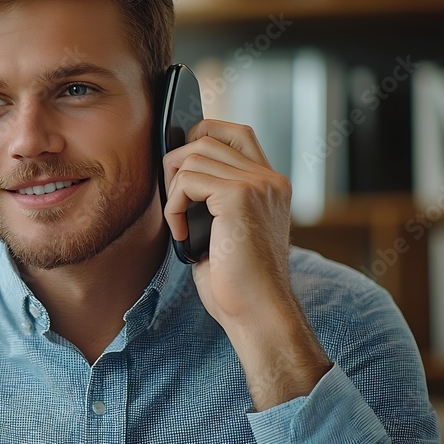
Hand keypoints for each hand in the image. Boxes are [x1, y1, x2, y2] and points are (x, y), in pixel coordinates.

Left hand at [162, 119, 329, 409]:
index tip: (181, 166)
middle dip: (176, 165)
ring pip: (193, 156)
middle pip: (207, 138)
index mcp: (271, 184)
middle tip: (174, 204)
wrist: (256, 311)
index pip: (236, 132)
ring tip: (180, 224)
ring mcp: (257, 184)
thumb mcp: (225, 229)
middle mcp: (269, 179)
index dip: (203, 134)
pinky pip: (187, 181)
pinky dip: (174, 208)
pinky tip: (182, 235)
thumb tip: (175, 171)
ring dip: (173, 191)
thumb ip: (213, 197)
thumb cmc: (236, 281)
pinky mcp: (239, 196)